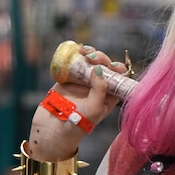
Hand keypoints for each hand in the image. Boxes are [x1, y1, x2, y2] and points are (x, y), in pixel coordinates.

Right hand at [27, 44, 127, 161]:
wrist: (54, 124)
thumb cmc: (78, 122)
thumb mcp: (94, 108)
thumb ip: (99, 89)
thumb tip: (99, 69)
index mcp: (110, 96)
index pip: (119, 79)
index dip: (119, 70)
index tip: (113, 66)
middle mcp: (99, 87)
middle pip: (105, 66)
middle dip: (101, 58)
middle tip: (92, 58)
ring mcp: (85, 80)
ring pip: (92, 61)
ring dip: (90, 52)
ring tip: (84, 51)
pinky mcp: (71, 76)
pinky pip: (77, 61)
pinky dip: (78, 54)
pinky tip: (77, 49)